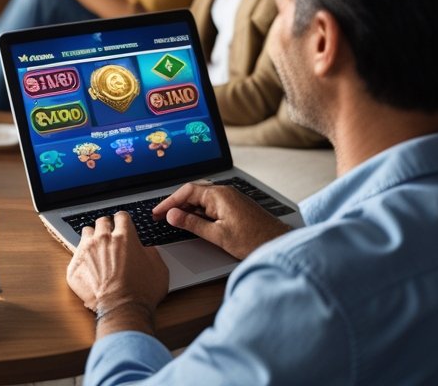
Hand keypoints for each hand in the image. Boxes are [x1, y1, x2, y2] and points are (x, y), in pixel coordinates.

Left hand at [67, 212, 168, 328]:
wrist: (123, 309)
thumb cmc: (142, 291)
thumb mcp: (159, 268)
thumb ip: (151, 251)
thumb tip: (145, 248)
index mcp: (124, 236)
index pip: (121, 216)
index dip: (124, 221)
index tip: (123, 226)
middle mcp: (103, 239)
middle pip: (102, 221)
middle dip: (107, 227)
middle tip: (111, 238)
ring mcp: (87, 251)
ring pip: (86, 233)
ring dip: (93, 238)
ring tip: (98, 250)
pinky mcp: (75, 265)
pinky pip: (77, 253)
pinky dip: (84, 258)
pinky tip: (91, 267)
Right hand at [152, 181, 291, 259]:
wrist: (281, 245)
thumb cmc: (255, 240)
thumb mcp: (218, 235)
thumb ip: (192, 224)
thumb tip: (172, 216)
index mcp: (219, 195)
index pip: (186, 192)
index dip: (168, 202)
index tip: (157, 212)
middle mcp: (225, 192)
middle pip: (193, 193)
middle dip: (176, 203)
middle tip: (161, 216)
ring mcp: (232, 199)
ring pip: (202, 199)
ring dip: (187, 208)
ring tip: (174, 220)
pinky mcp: (236, 207)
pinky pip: (212, 204)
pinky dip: (199, 211)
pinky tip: (194, 222)